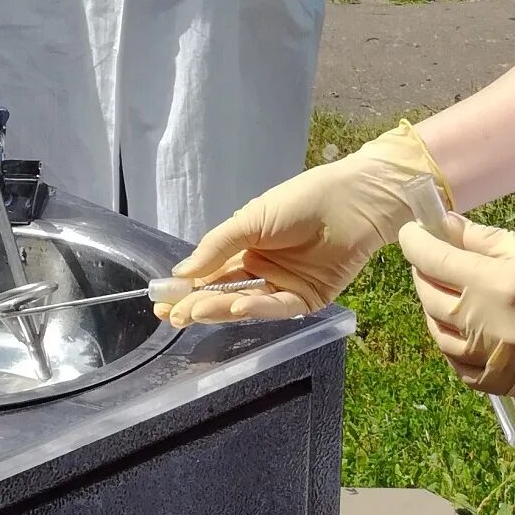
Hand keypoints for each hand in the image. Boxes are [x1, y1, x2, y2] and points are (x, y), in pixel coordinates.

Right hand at [158, 121, 452, 327]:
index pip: (211, 273)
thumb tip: (181, 272)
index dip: (188, 288)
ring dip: (221, 308)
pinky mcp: (308, 299)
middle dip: (198, 304)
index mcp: (247, 247)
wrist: (352, 199)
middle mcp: (263, 270)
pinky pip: (278, 307)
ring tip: (194, 311)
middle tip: (172, 315)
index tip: (161, 301)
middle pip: (225, 293)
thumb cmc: (301, 200)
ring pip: (246, 303)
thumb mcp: (251, 218)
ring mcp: (284, 286)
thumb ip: (217, 246)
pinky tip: (235, 306)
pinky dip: (256, 308)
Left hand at [398, 213, 514, 398]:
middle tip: (429, 255)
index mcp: (501, 284)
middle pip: (433, 299)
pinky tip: (464, 332)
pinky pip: (467, 372)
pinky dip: (456, 351)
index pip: (435, 260)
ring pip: (443, 339)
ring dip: (435, 311)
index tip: (412, 229)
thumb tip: (444, 229)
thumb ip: (486, 241)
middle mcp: (494, 327)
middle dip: (424, 273)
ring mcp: (504, 363)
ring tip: (444, 290)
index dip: (416, 241)